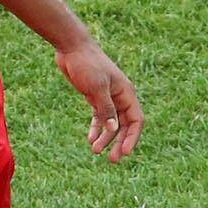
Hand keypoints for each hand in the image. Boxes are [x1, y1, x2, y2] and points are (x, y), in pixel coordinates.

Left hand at [55, 41, 142, 161]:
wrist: (72, 48)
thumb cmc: (87, 63)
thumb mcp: (97, 87)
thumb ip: (106, 108)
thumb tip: (114, 130)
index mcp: (126, 93)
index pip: (136, 120)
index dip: (132, 138)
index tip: (124, 152)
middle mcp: (120, 97)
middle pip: (124, 126)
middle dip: (119, 143)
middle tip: (111, 159)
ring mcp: (107, 98)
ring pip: (111, 124)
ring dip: (106, 138)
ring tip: (95, 151)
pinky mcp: (94, 97)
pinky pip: (99, 117)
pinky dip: (96, 128)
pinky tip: (90, 139)